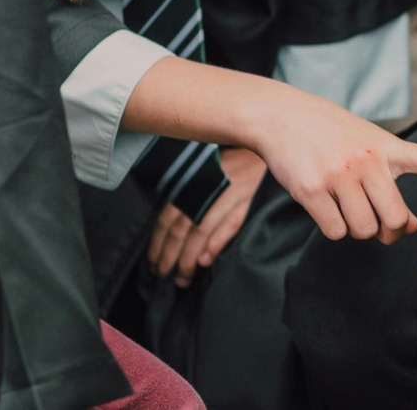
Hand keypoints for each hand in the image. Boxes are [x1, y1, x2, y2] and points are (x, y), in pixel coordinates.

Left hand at [147, 146, 266, 286]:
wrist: (263, 138)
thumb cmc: (229, 161)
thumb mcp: (204, 174)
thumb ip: (189, 201)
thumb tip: (174, 232)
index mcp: (190, 182)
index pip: (167, 219)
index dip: (158, 244)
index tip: (153, 265)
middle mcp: (205, 188)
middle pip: (182, 229)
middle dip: (170, 257)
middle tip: (163, 278)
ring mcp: (227, 193)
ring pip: (202, 231)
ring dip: (189, 258)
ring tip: (183, 278)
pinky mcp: (247, 197)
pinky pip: (230, 224)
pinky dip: (217, 243)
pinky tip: (206, 261)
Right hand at [244, 90, 416, 244]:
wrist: (281, 116)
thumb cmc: (330, 135)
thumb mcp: (366, 148)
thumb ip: (390, 181)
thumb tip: (411, 226)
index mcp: (385, 146)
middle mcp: (366, 159)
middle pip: (395, 218)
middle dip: (389, 231)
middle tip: (380, 227)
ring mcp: (339, 174)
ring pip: (364, 229)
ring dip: (358, 229)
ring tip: (347, 207)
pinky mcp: (312, 189)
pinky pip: (335, 231)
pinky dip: (334, 228)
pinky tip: (326, 207)